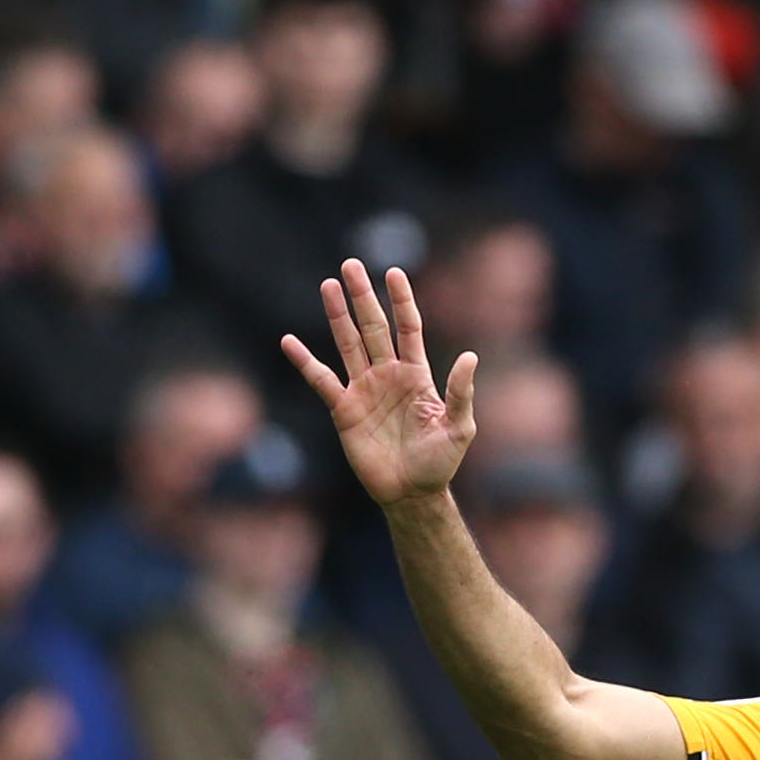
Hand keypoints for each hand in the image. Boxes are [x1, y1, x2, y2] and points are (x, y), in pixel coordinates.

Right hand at [281, 258, 476, 510]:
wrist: (412, 493)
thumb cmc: (440, 462)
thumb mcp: (459, 427)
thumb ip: (461, 392)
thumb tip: (470, 356)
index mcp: (417, 375)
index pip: (408, 329)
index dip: (401, 301)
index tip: (394, 272)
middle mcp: (388, 376)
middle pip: (373, 328)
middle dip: (363, 297)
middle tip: (350, 266)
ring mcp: (364, 390)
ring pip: (348, 344)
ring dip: (337, 316)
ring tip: (327, 286)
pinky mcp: (343, 410)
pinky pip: (321, 380)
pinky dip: (305, 362)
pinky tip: (289, 341)